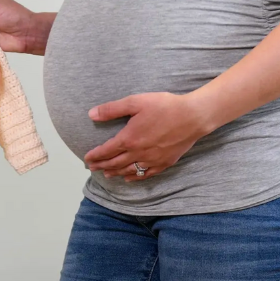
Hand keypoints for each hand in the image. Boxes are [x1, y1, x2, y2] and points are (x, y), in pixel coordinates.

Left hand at [84, 91, 214, 181]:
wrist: (193, 116)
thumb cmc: (164, 106)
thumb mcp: (135, 102)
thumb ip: (112, 109)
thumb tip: (91, 114)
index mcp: (129, 139)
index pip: (106, 151)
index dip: (95, 156)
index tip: (87, 158)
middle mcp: (138, 153)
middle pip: (115, 163)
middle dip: (102, 166)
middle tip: (92, 168)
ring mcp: (152, 160)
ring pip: (129, 170)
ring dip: (115, 173)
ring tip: (107, 174)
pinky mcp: (164, 163)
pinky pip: (146, 174)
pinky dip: (135, 177)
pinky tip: (130, 178)